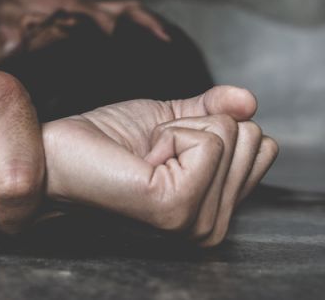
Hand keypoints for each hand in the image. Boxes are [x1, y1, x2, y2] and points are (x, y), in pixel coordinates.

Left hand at [0, 0, 169, 54]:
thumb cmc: (12, 1)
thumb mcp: (4, 14)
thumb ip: (7, 30)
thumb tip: (12, 46)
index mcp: (72, 5)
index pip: (99, 18)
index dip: (112, 33)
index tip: (124, 53)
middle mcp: (88, 4)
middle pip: (125, 9)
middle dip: (146, 24)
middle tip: (167, 42)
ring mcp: (94, 6)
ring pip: (130, 9)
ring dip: (150, 22)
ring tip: (170, 41)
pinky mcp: (95, 10)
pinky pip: (125, 13)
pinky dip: (142, 22)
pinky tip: (154, 37)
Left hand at [42, 86, 277, 246]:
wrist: (60, 152)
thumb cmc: (107, 141)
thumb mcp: (173, 118)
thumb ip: (215, 109)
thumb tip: (250, 98)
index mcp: (216, 208)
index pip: (264, 147)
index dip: (214, 126)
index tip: (169, 144)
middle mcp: (212, 226)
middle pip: (252, 138)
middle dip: (199, 125)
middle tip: (154, 149)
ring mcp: (195, 222)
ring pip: (230, 135)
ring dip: (181, 129)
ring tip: (146, 155)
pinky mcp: (176, 207)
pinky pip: (207, 141)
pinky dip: (171, 133)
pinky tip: (142, 158)